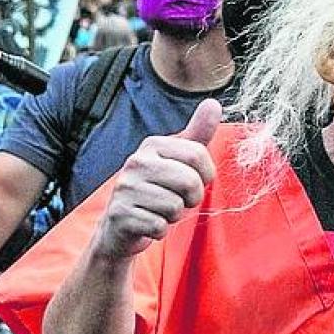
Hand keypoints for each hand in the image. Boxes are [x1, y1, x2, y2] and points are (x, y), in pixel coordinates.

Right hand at [89, 100, 220, 261]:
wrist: (121, 227)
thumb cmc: (158, 190)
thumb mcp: (179, 160)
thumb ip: (198, 134)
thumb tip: (213, 103)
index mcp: (153, 145)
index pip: (198, 155)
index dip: (206, 175)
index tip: (194, 180)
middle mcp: (135, 162)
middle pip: (190, 182)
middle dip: (191, 198)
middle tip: (177, 199)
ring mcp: (125, 188)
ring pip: (175, 207)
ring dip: (173, 215)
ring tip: (159, 210)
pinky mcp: (120, 215)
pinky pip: (160, 226)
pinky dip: (159, 230)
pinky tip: (147, 223)